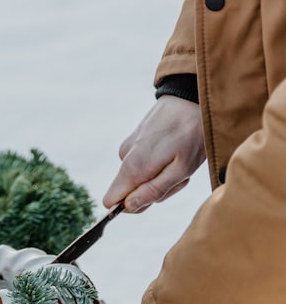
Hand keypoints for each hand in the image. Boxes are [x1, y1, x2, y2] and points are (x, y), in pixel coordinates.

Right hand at [104, 95, 205, 212]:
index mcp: (132, 168)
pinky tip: (174, 150)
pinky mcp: (134, 140)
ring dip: (160, 176)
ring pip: (138, 178)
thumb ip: (154, 191)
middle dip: (153, 191)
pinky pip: (141, 163)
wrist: (191, 97)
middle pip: (129, 192)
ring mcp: (128, 148)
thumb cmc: (192, 134)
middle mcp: (124, 158)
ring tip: (180, 160)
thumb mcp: (181, 169)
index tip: (157, 195)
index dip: (134, 205)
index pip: (111, 202)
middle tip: (179, 176)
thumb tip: (128, 206)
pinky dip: (158, 163)